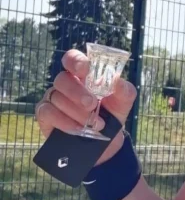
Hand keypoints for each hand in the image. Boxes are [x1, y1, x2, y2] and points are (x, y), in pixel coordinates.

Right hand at [35, 49, 136, 164]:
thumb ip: (124, 90)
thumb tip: (117, 81)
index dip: (75, 61)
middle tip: (92, 104)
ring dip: (78, 113)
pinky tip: (78, 129)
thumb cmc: (112, 114)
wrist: (105, 141)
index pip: (72, 59)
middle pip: (62, 79)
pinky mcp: (45, 114)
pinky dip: (65, 122)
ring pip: (58, 98)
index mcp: (83, 75)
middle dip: (77, 92)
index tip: (84, 68)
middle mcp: (66, 84)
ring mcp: (53, 98)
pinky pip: (48, 113)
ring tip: (96, 124)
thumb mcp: (123, 102)